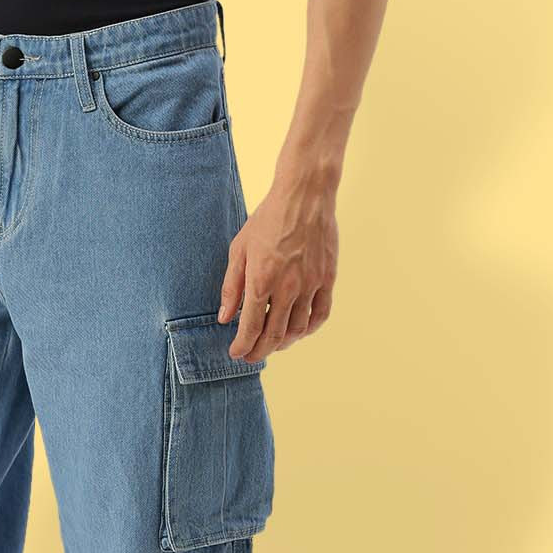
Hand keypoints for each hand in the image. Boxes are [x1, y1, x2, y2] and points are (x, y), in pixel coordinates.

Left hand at [218, 170, 337, 362]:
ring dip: (284, 343)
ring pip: (299, 329)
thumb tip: (224, 317)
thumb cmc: (267, 219)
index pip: (250, 327)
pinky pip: (321, 314)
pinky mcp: (327, 279)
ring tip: (273, 344)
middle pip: (274, 334)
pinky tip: (300, 331)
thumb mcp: (239, 249)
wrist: (305, 196)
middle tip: (252, 356)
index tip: (236, 353)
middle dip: (260, 351)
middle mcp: (287, 287)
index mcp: (261, 280)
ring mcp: (311, 284)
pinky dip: (309, 329)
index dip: (242, 346)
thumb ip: (231, 286)